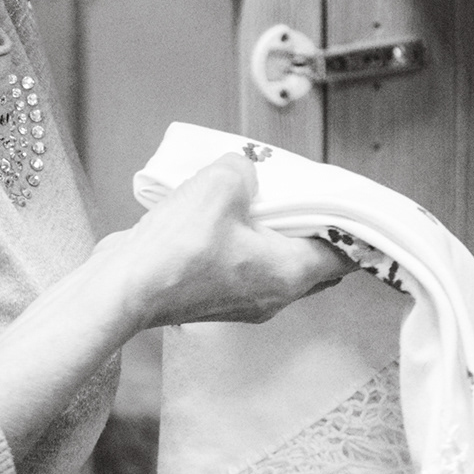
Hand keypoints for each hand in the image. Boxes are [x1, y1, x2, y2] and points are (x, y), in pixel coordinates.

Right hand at [107, 152, 345, 331]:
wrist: (122, 289)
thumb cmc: (176, 247)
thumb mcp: (219, 185)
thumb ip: (245, 170)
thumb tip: (243, 174)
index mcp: (289, 274)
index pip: (343, 255)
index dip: (351, 228)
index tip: (350, 205)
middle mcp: (273, 296)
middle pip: (313, 261)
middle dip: (313, 229)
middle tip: (305, 195)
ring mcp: (243, 303)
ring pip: (277, 265)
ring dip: (274, 236)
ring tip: (262, 200)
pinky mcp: (214, 299)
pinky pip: (245, 268)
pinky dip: (246, 245)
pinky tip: (225, 219)